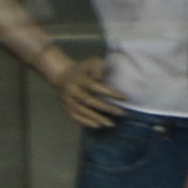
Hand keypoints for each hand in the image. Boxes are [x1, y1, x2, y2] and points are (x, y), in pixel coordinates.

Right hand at [8, 33, 123, 132]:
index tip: (124, 98)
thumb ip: (98, 67)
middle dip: (106, 108)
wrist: (62, 75)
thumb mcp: (91, 62)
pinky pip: (75, 116)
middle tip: (122, 113)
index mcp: (78, 78)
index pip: (94, 86)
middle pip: (89, 101)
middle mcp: (71, 89)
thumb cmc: (83, 69)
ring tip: (112, 124)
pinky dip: (86, 122)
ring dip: (97, 118)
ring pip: (81, 110)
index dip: (109, 92)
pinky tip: (98, 125)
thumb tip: (101, 77)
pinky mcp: (65, 107)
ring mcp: (67, 99)